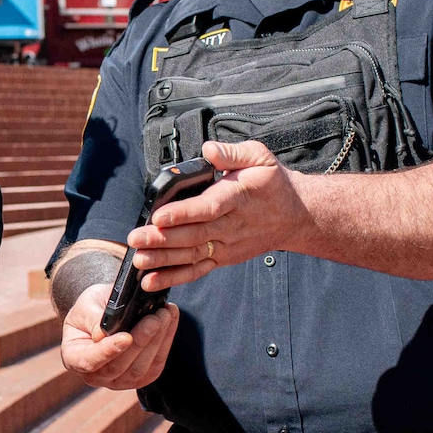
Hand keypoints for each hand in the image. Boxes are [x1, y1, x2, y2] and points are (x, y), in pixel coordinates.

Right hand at [60, 283, 179, 389]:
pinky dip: (166, 340)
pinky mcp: (141, 377)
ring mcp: (119, 381)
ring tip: (164, 314)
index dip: (108, 351)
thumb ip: (93, 318)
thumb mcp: (86, 304)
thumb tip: (104, 333)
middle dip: (140, 340)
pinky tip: (170, 319)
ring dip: (156, 340)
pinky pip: (156, 363)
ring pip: (140, 367)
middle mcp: (96, 376)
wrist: (105, 312)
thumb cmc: (91, 308)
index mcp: (74, 358)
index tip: (126, 337)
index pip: (89, 361)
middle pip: (119, 366)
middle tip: (155, 317)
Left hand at [125, 140, 308, 291]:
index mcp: (238, 197)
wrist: (296, 215)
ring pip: (192, 254)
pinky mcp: (224, 257)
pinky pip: (197, 269)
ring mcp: (227, 244)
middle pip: (194, 234)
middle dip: (162, 238)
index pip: (208, 207)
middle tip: (136, 238)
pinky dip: (174, 277)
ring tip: (139, 261)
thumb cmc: (273, 184)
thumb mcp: (260, 157)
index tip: (159, 216)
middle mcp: (232, 224)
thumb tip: (209, 151)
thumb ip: (233, 153)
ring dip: (163, 260)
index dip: (183, 213)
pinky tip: (151, 281)